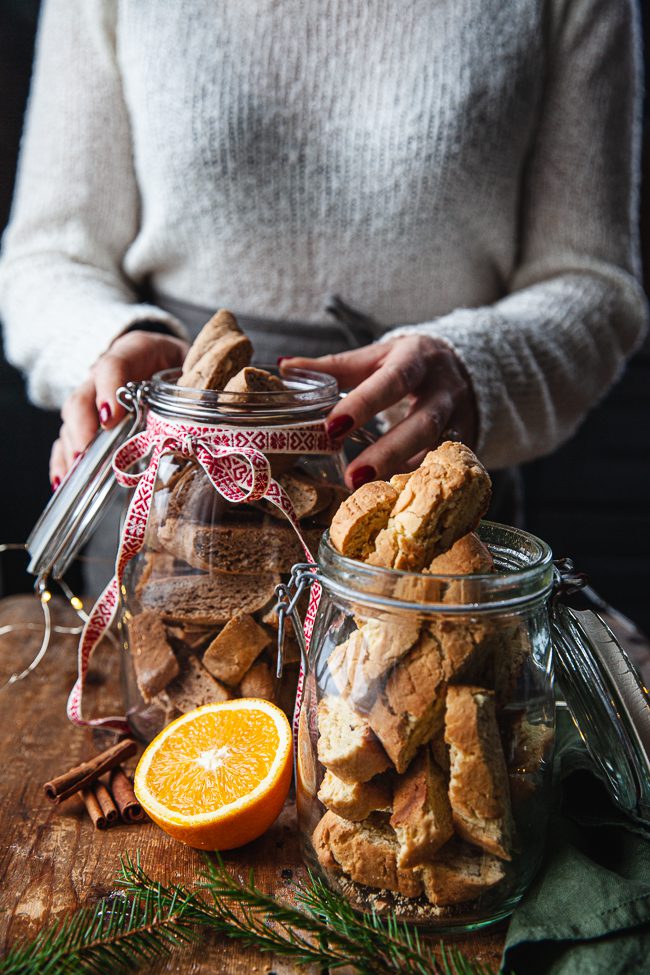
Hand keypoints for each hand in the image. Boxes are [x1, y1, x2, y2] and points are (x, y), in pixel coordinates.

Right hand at [49, 329, 188, 487]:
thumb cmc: (183, 363)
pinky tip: (64, 479)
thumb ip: (199, 382)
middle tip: (88, 450)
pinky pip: (68, 437)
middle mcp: (106, 375)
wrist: (168, 357)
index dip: (108, 389)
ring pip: (72, 420)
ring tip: (76, 472)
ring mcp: (94, 397)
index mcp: (136, 352)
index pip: (113, 364)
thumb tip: (213, 409)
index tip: (111, 417)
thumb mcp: (194, 364)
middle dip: (83, 425)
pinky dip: (63, 459)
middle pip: (83, 396)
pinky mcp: (90, 419)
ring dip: (72, 446)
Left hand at [281, 335, 477, 489]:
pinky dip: (417, 480)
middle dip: (388, 450)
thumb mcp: (375, 357)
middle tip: (352, 477)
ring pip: (436, 449)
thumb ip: (334, 367)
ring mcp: (459, 417)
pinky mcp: (466, 441)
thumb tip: (286, 368)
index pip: (392, 380)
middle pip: (422, 421)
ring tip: (367, 491)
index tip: (332, 427)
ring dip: (401, 472)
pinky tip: (392, 495)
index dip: (364, 404)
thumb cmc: (407, 363)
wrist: (464, 366)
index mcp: (416, 357)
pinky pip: (443, 466)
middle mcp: (443, 388)